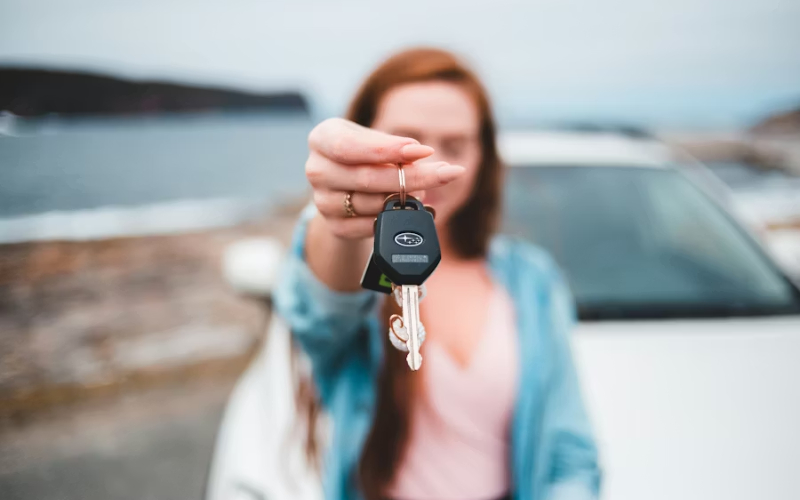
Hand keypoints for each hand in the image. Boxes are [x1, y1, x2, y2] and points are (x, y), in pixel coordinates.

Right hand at [306, 118, 464, 239]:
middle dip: (412, 177)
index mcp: (322, 138)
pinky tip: (405, 209)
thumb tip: (420, 155)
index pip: (350, 146)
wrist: (345, 185)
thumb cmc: (364, 153)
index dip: (389, 150)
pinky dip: (391, 219)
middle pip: (367, 178)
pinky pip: (369, 226)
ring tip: (423, 190)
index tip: (424, 151)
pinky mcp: (333, 226)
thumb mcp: (374, 140)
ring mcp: (322, 201)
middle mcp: (316, 170)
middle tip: (446, 173)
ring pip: (372, 204)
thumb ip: (392, 146)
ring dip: (405, 200)